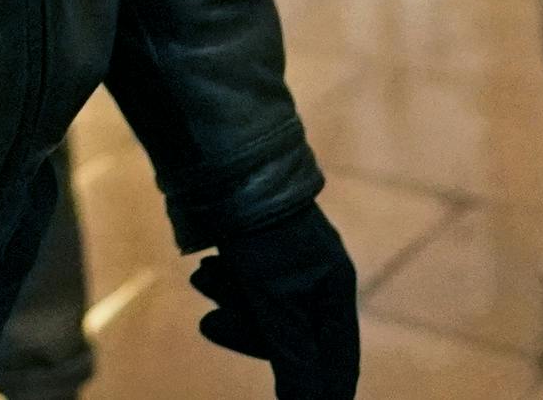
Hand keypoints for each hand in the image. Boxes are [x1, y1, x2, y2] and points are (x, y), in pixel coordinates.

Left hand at [192, 198, 359, 393]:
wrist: (226, 166)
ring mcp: (290, 267)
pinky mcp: (262, 254)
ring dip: (232, 304)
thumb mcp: (274, 299)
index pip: (337, 361)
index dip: (322, 389)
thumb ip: (293, 355)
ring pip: (263, 313)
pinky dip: (226, 285)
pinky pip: (247, 289)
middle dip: (251, 333)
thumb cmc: (259, 233)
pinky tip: (207, 269)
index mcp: (336, 289)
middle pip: (292, 339)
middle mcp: (318, 279)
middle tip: (211, 325)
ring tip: (205, 278)